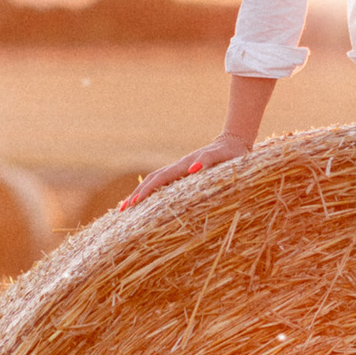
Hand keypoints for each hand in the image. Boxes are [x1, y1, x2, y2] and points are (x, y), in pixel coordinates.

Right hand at [122, 133, 253, 208]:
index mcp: (184, 165)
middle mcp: (178, 167)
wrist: (233, 144)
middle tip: (122, 210)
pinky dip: (152, 191)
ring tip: (128, 207)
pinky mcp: (183, 173)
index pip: (159, 179)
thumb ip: (208, 162)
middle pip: (152, 180)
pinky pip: (163, 182)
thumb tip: (192, 170)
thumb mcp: (222, 158)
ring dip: (141, 193)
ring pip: (156, 180)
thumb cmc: (230, 154)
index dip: (146, 191)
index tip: (134, 203)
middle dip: (136, 194)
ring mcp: (180, 169)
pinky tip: (148, 201)